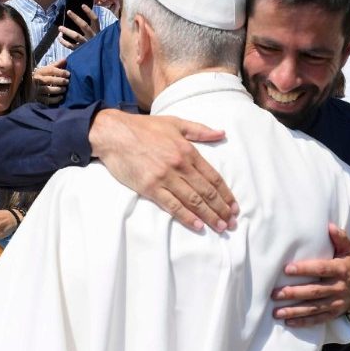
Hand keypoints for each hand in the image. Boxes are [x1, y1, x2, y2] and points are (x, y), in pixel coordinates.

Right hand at [32, 60, 69, 104]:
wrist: (28, 87)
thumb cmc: (41, 77)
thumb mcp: (46, 70)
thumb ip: (56, 65)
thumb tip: (65, 59)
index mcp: (39, 71)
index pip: (50, 70)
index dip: (60, 72)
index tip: (68, 74)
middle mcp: (36, 80)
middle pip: (49, 80)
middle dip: (60, 81)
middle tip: (67, 82)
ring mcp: (36, 90)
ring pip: (47, 90)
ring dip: (58, 90)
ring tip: (64, 89)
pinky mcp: (37, 98)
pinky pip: (47, 100)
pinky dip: (55, 99)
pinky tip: (61, 97)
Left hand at [58, 5, 99, 49]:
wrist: (97, 59)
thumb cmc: (95, 45)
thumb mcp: (96, 35)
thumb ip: (90, 27)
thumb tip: (79, 16)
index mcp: (98, 32)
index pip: (95, 20)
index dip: (89, 12)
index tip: (82, 5)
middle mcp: (93, 37)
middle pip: (84, 25)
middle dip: (76, 18)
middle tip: (68, 12)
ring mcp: (87, 44)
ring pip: (76, 36)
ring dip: (67, 30)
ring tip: (60, 27)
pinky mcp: (81, 51)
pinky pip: (71, 46)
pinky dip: (64, 42)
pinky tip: (59, 38)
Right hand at [89, 109, 237, 230]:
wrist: (114, 133)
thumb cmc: (143, 127)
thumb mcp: (175, 122)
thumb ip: (199, 130)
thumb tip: (222, 133)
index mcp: (188, 151)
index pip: (213, 177)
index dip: (226, 194)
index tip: (234, 206)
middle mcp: (180, 165)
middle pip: (206, 192)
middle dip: (221, 209)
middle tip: (232, 223)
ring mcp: (164, 177)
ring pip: (193, 200)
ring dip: (209, 216)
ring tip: (221, 227)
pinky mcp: (149, 187)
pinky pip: (172, 205)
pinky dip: (187, 217)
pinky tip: (198, 226)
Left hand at [271, 224, 349, 326]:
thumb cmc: (349, 265)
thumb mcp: (349, 250)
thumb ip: (340, 238)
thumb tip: (328, 225)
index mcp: (341, 270)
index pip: (321, 269)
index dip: (305, 269)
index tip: (287, 269)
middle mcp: (338, 287)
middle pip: (314, 291)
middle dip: (294, 293)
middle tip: (275, 293)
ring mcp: (336, 303)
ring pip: (313, 308)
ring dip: (294, 311)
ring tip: (276, 312)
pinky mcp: (333, 314)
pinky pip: (318, 320)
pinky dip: (303, 322)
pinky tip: (288, 322)